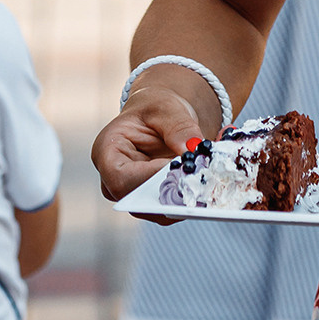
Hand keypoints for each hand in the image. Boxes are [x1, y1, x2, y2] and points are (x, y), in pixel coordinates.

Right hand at [91, 83, 207, 223]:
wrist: (162, 119)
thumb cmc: (156, 110)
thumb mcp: (166, 109)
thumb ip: (179, 128)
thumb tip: (192, 149)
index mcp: (107, 153)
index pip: (122, 178)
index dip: (151, 179)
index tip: (181, 167)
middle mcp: (115, 182)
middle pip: (141, 201)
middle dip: (176, 191)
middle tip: (205, 176)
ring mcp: (135, 196)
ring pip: (161, 210)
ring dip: (189, 196)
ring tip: (211, 173)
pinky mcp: (155, 203)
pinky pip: (174, 208)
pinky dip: (195, 196)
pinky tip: (210, 179)